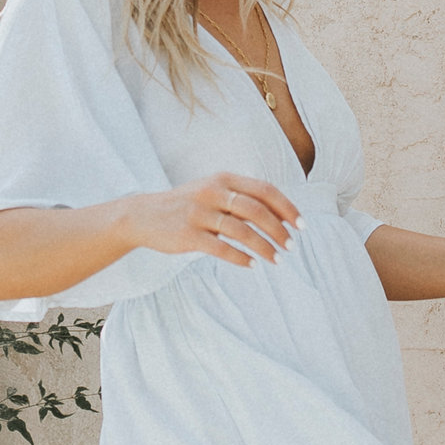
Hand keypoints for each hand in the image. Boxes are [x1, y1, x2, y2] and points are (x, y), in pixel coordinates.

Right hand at [139, 170, 302, 269]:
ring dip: (263, 247)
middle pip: (256, 210)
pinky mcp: (188, 235)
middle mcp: (212, 192)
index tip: (300, 225)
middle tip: (290, 246)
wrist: (144, 215)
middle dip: (278, 230)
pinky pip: (220, 248)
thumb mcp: (213, 191)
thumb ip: (242, 198)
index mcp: (223, 179)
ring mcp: (199, 213)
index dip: (286, 207)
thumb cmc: (188, 205)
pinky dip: (240, 258)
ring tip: (276, 260)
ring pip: (241, 231)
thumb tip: (280, 215)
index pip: (265, 190)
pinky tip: (251, 265)